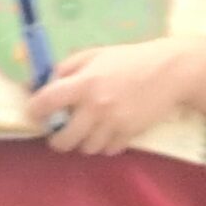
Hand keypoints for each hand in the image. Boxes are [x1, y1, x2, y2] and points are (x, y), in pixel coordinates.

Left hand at [25, 33, 205, 155]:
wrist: (170, 71)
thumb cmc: (129, 60)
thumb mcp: (94, 54)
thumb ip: (66, 68)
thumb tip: (41, 84)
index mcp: (84, 83)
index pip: (47, 101)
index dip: (35, 110)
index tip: (35, 113)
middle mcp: (96, 106)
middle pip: (63, 139)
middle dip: (57, 139)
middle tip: (59, 133)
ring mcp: (113, 123)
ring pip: (86, 149)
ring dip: (82, 143)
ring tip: (86, 131)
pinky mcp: (129, 134)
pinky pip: (107, 151)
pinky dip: (103, 145)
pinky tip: (106, 133)